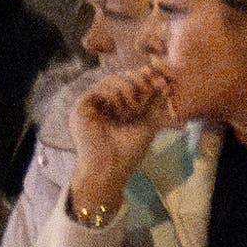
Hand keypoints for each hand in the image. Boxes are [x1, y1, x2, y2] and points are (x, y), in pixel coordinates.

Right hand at [66, 61, 174, 191]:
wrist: (110, 169)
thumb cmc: (128, 151)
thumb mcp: (148, 123)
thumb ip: (155, 103)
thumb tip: (166, 84)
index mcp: (115, 106)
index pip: (129, 83)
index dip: (143, 78)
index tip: (160, 82)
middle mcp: (101, 103)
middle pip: (119, 78)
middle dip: (137, 81)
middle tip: (147, 90)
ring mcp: (90, 105)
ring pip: (110, 80)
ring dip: (127, 89)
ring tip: (134, 107)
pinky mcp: (80, 107)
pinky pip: (98, 88)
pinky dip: (114, 94)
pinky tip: (120, 108)